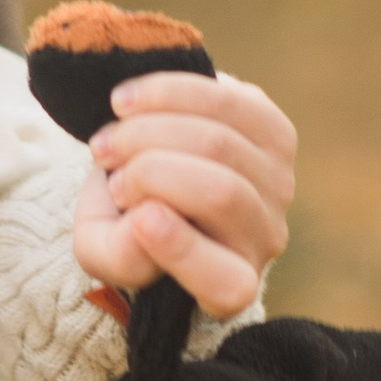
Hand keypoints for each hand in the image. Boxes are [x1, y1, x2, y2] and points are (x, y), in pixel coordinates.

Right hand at [71, 71, 296, 318]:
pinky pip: (227, 102)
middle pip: (220, 195)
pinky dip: (168, 94)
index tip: (139, 217)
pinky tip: (128, 102)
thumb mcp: (102, 251)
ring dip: (148, 129)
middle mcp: (264, 240)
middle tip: (104, 165)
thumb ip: (119, 255)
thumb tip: (147, 219)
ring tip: (109, 137)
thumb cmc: (124, 224)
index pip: (227, 283)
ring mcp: (278, 184)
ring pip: (220, 143)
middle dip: (149, 169)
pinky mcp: (275, 132)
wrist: (146, 172)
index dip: (183, 250)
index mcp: (226, 287)